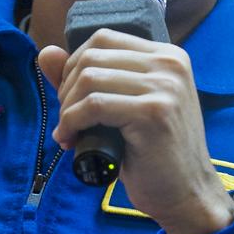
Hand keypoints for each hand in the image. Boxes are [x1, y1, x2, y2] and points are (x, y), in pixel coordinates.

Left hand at [38, 30, 233, 233]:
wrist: (187, 194)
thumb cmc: (153, 156)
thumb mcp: (120, 110)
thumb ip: (87, 79)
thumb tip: (46, 52)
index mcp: (167, 57)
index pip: (103, 38)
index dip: (74, 66)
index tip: (70, 99)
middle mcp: (169, 64)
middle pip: (92, 56)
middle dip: (66, 88)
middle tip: (68, 120)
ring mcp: (164, 87)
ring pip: (89, 78)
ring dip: (67, 108)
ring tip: (70, 132)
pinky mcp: (152, 113)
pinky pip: (93, 105)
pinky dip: (72, 122)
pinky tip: (71, 139)